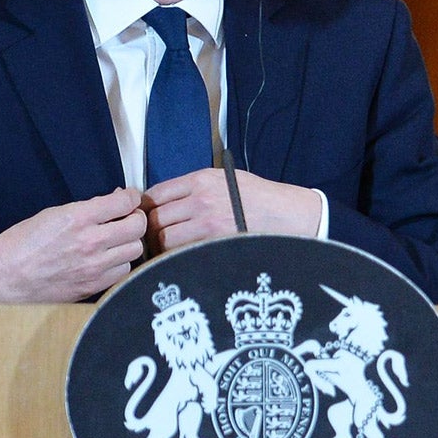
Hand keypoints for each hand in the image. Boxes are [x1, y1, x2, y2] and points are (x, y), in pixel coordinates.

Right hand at [0, 188, 146, 303]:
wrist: (3, 278)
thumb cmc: (22, 244)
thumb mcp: (52, 214)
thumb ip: (86, 209)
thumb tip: (114, 202)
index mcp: (77, 217)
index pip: (123, 202)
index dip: (130, 197)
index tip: (129, 198)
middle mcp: (91, 241)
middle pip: (137, 226)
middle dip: (135, 219)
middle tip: (127, 219)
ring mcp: (95, 265)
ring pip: (135, 250)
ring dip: (129, 243)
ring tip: (116, 241)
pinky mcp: (95, 285)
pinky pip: (124, 271)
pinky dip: (120, 263)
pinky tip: (108, 259)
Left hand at [145, 168, 321, 250]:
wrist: (290, 215)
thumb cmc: (262, 198)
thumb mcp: (227, 179)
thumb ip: (197, 187)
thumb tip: (168, 201)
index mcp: (201, 180)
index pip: (155, 193)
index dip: (146, 208)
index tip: (147, 217)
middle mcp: (200, 199)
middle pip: (155, 217)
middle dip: (149, 230)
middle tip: (152, 239)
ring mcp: (207, 222)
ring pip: (163, 238)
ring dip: (160, 246)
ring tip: (164, 251)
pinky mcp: (215, 243)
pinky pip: (181, 252)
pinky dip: (175, 256)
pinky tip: (179, 258)